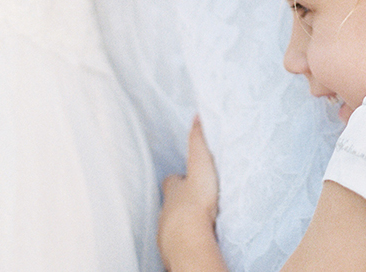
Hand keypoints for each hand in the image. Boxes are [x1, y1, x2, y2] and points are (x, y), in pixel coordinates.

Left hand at [159, 118, 229, 271]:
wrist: (189, 239)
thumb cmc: (196, 202)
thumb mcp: (200, 166)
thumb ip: (198, 142)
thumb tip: (197, 116)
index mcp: (172, 190)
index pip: (171, 181)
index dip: (177, 179)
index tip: (185, 177)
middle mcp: (165, 210)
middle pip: (169, 203)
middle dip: (179, 201)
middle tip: (194, 200)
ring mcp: (166, 231)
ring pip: (171, 223)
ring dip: (181, 221)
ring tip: (197, 221)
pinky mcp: (171, 248)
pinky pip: (176, 241)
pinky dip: (183, 238)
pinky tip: (194, 239)